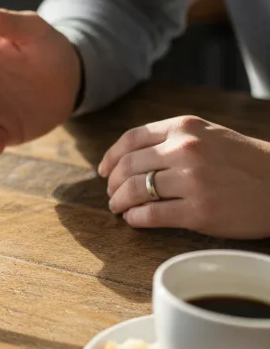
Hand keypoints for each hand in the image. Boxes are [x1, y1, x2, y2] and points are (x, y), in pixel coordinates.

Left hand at [100, 116, 269, 238]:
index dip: (111, 156)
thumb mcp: (209, 135)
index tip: (104, 170)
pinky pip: (152, 214)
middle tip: (111, 193)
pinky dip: (136, 218)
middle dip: (113, 183)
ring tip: (118, 207)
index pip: (131, 139)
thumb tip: (130, 156)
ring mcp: (191, 181)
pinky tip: (134, 219)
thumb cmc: (244, 161)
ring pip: (136, 190)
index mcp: (184, 128)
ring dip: (120, 201)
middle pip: (129, 166)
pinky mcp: (199, 212)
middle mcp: (185, 150)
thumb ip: (172, 139)